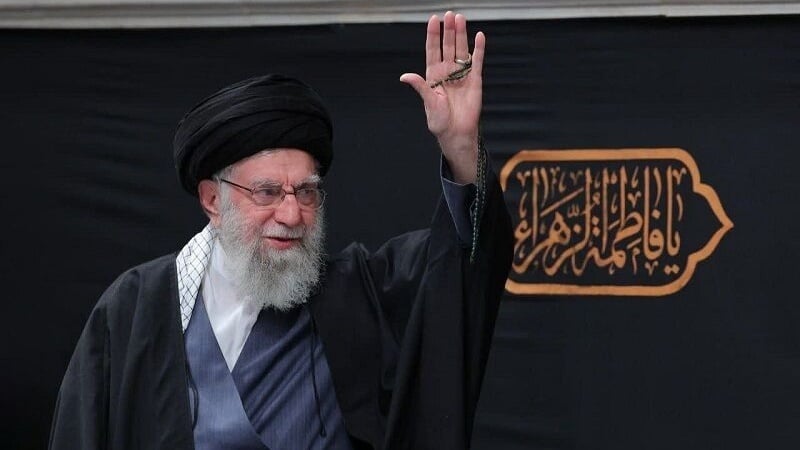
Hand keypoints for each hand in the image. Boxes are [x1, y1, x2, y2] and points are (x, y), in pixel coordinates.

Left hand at [400, 11, 484, 183]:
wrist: (456, 133)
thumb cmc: (439, 121)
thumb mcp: (428, 102)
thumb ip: (420, 87)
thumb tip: (405, 76)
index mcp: (433, 75)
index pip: (433, 50)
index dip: (433, 35)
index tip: (433, 20)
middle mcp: (447, 71)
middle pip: (448, 46)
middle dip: (448, 30)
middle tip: (450, 14)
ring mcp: (462, 74)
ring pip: (461, 50)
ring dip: (461, 35)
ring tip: (460, 18)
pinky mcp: (475, 80)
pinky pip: (477, 62)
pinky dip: (478, 49)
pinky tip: (479, 36)